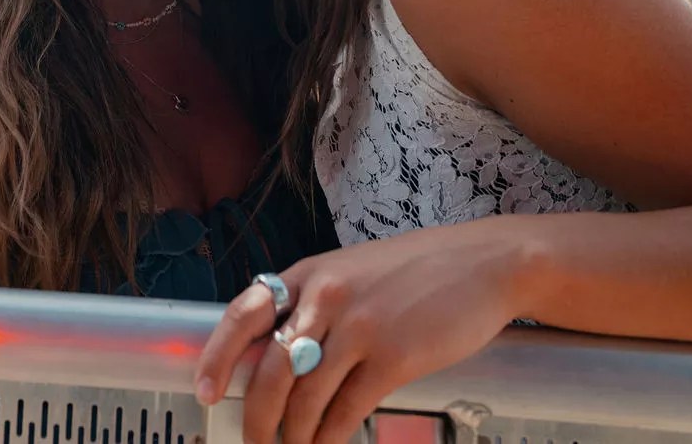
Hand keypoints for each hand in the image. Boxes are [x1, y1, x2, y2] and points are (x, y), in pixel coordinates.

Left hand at [195, 220, 532, 443]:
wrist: (484, 264)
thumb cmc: (420, 271)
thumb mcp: (353, 272)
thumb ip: (316, 305)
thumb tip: (283, 355)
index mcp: (309, 273)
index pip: (244, 314)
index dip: (218, 356)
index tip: (206, 391)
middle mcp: (326, 297)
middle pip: (271, 370)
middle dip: (256, 417)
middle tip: (255, 442)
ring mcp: (360, 327)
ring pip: (305, 397)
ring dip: (294, 435)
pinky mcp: (394, 357)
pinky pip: (346, 409)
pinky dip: (330, 437)